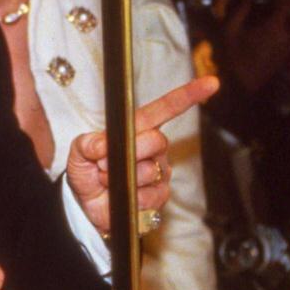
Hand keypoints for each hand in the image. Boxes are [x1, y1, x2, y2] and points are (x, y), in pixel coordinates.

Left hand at [66, 76, 219, 233]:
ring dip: (122, 178)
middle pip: (157, 140)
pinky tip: (121, 195)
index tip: (211, 83)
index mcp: (137, 129)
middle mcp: (153, 148)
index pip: (164, 109)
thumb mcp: (79, 153)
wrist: (87, 206)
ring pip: (149, 171)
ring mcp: (159, 172)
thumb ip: (87, 143)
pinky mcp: (160, 195)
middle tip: (104, 163)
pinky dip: (130, 197)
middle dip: (130, 152)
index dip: (187, 96)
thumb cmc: (87, 172)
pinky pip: (150, 195)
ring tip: (110, 181)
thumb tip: (102, 144)